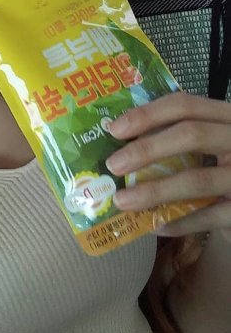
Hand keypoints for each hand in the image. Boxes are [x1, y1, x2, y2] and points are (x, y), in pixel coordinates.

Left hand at [104, 91, 230, 241]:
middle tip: (113, 165)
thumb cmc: (224, 168)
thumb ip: (178, 137)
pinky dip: (179, 221)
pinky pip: (209, 216)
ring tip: (122, 201)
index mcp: (226, 117)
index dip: (147, 115)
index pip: (185, 105)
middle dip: (146, 150)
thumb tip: (121, 144)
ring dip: (154, 192)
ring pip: (197, 179)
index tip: (114, 130)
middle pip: (191, 135)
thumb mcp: (211, 144)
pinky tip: (155, 226)